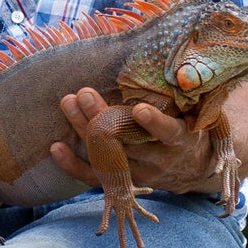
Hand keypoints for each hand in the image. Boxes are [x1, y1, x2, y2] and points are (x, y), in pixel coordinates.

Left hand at [53, 87, 219, 194]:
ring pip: (107, 155)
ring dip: (84, 128)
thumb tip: (165, 64)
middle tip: (84, 93)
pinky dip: (72, 164)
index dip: (154, 122)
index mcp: (179, 140)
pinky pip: (94, 177)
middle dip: (103, 116)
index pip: (168, 133)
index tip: (139, 109)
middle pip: (128, 141)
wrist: (189, 169)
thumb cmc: (184, 127)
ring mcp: (139, 174)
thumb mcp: (191, 113)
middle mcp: (159, 160)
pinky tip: (56, 147)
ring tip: (69, 103)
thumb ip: (178, 94)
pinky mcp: (122, 183)